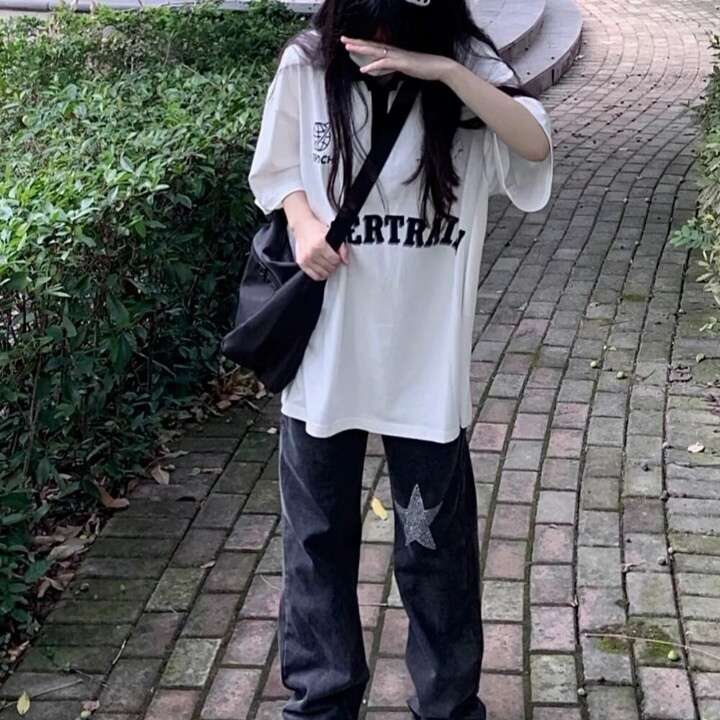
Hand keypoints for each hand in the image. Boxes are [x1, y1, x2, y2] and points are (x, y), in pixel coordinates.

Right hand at [292, 213, 348, 281]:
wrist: (302, 226)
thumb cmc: (315, 229)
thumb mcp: (331, 234)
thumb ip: (342, 248)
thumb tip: (345, 260)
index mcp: (319, 245)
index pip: (335, 260)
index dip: (338, 259)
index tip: (337, 256)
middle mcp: (311, 253)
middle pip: (330, 268)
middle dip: (333, 264)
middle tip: (332, 259)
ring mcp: (305, 259)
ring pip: (323, 274)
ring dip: (327, 270)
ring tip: (327, 263)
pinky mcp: (301, 263)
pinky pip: (314, 276)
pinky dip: (320, 275)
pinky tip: (322, 269)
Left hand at [341, 36, 456, 82]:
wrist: (439, 66)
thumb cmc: (424, 67)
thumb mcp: (404, 68)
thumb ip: (391, 67)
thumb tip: (381, 70)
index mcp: (394, 52)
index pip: (374, 46)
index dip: (361, 44)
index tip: (350, 42)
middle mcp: (394, 51)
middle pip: (371, 45)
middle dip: (356, 42)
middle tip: (343, 39)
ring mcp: (398, 56)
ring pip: (376, 51)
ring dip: (361, 49)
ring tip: (349, 47)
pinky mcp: (402, 63)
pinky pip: (385, 64)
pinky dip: (373, 66)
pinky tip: (364, 69)